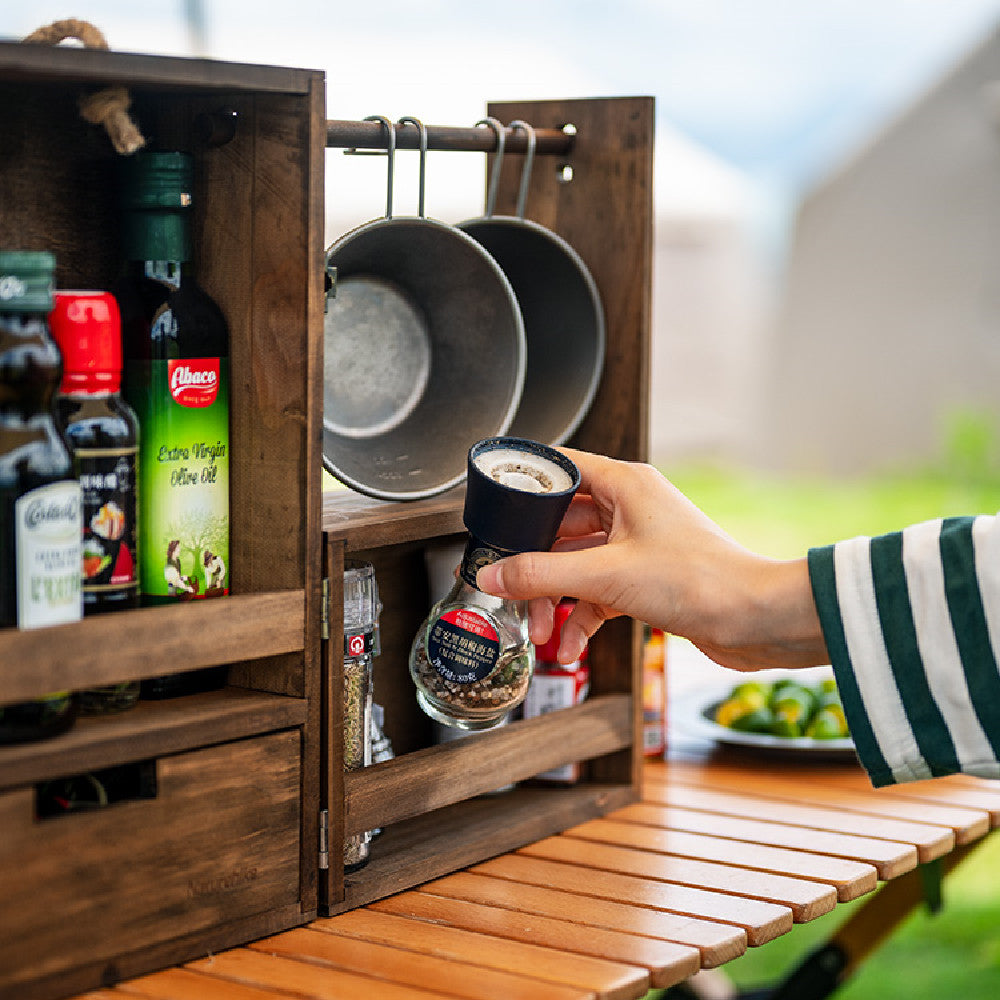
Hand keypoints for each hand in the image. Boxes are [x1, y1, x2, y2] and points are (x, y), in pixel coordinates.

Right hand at [476, 448, 827, 671]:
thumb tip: (493, 577)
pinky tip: (570, 645)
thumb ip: (541, 575)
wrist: (754, 620)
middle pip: (561, 526)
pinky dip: (581, 618)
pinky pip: (598, 593)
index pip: (560, 469)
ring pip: (577, 564)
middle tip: (512, 592)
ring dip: (555, 599)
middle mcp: (631, 509)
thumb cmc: (700, 580)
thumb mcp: (605, 575)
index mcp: (625, 484)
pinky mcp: (645, 580)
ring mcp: (637, 545)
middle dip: (535, 565)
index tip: (495, 513)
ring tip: (542, 632)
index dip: (524, 489)